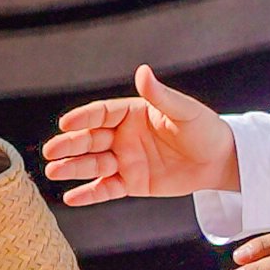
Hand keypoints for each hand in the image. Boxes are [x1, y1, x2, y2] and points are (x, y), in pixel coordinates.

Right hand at [42, 61, 235, 205]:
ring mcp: (125, 160)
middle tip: (51, 151)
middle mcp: (123, 136)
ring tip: (53, 172)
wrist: (219, 161)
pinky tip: (71, 198)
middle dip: (70, 145)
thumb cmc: (204, 130)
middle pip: (91, 140)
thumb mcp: (183, 111)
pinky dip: (89, 194)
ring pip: (94, 164)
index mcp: (132, 113)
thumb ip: (160, 95)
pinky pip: (106, 189)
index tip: (66, 123)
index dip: (83, 118)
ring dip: (73, 168)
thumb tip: (143, 71)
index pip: (101, 113)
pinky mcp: (132, 183)